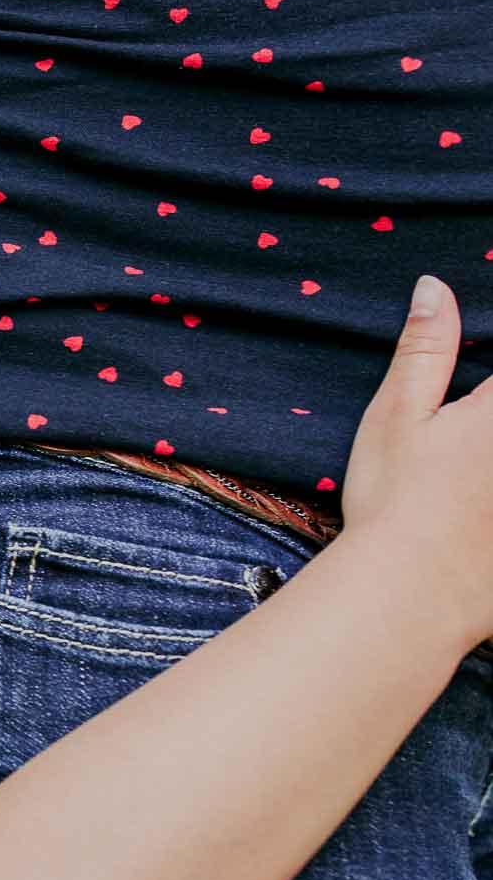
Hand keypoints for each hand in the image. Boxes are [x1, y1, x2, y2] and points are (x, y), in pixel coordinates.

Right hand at [340, 276, 492, 652]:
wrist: (410, 592)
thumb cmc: (395, 500)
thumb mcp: (397, 416)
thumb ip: (425, 349)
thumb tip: (434, 287)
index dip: (487, 384)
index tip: (476, 395)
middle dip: (483, 414)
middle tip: (464, 441)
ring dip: (486, 464)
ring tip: (468, 470)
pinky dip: (491, 503)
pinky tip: (480, 505)